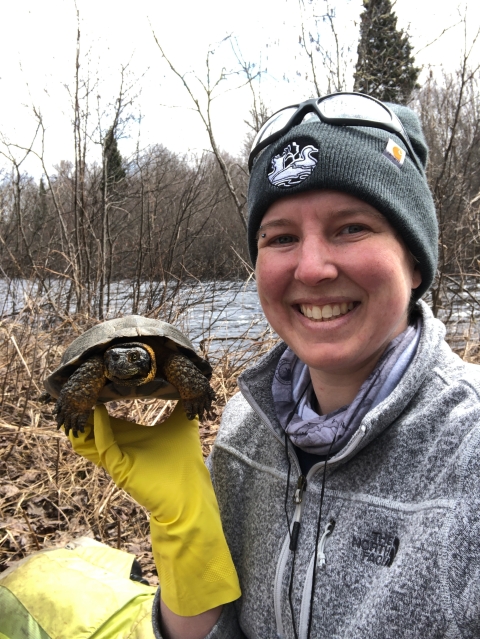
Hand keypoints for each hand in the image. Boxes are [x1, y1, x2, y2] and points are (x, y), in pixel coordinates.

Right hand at [68, 402, 240, 616]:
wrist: (190, 494)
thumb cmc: (184, 462)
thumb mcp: (182, 426)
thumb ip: (180, 407)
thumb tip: (187, 386)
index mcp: (128, 438)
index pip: (104, 420)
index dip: (96, 404)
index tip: (91, 385)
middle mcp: (118, 448)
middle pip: (91, 430)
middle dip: (81, 413)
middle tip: (74, 392)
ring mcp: (117, 460)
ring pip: (88, 441)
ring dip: (82, 423)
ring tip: (76, 402)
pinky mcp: (121, 469)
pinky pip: (104, 447)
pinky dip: (99, 430)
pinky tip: (98, 412)